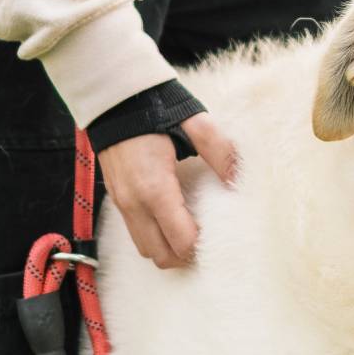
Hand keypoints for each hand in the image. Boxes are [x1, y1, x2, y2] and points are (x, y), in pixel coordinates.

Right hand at [96, 112, 236, 268]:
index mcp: (155, 188)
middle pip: (162, 257)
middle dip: (186, 256)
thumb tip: (240, 180)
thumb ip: (221, 152)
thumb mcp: (195, 124)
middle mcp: (135, 204)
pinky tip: (172, 220)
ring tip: (190, 233)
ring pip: (146, 251)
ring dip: (169, 250)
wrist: (114, 97)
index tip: (220, 233)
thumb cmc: (156, 108)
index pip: (181, 241)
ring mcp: (122, 204)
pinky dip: (155, 238)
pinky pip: (136, 235)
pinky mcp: (117, 200)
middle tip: (207, 241)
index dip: (203, 246)